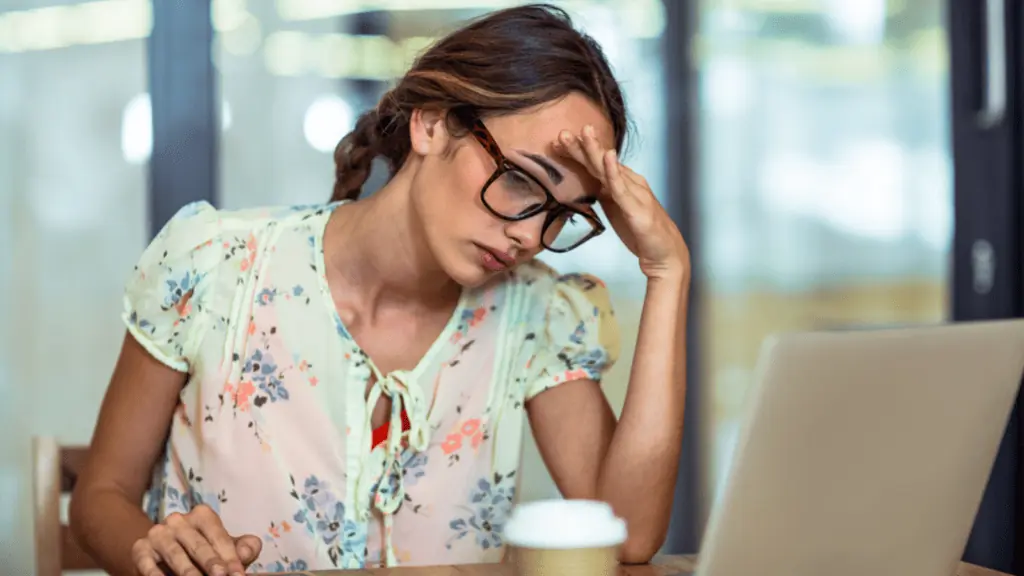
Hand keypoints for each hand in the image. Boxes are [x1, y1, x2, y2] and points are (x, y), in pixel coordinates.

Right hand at [131, 504, 260, 575]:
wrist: (160, 553)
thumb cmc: (200, 551)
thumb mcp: (221, 547)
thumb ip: (240, 548)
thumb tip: (249, 550)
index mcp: (202, 515)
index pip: (219, 536)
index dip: (231, 557)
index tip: (238, 574)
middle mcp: (178, 520)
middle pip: (199, 545)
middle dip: (212, 564)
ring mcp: (158, 533)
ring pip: (176, 554)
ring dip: (189, 572)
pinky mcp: (140, 549)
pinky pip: (149, 564)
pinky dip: (158, 575)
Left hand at [554, 125, 689, 280]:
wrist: (665, 254)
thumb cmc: (640, 231)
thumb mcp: (617, 209)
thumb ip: (604, 194)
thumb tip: (586, 185)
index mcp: (621, 184)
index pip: (595, 165)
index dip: (576, 153)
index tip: (555, 143)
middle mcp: (628, 183)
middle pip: (600, 162)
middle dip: (582, 146)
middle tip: (562, 132)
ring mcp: (634, 193)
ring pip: (610, 170)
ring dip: (596, 151)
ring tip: (584, 133)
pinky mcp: (638, 208)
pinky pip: (623, 188)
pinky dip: (614, 171)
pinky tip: (608, 156)